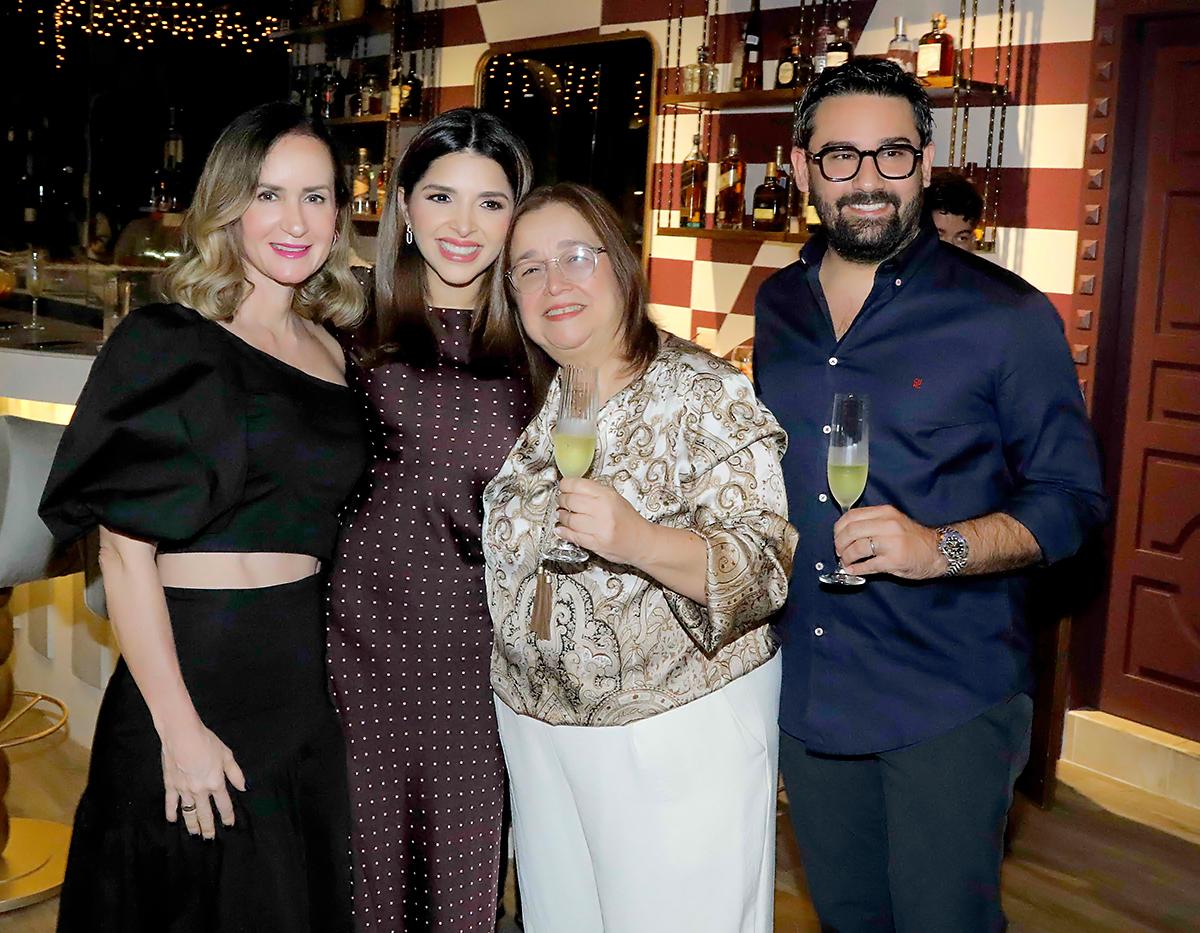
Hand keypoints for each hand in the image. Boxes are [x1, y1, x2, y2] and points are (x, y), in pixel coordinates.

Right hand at [161, 720, 246, 839]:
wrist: (182, 735)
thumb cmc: (207, 742)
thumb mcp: (227, 755)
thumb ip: (235, 773)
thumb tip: (245, 788)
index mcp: (216, 783)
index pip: (224, 804)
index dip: (227, 817)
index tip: (229, 826)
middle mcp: (200, 790)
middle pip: (206, 814)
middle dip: (209, 828)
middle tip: (210, 839)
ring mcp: (184, 790)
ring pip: (189, 812)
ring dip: (192, 826)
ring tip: (195, 835)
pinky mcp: (170, 785)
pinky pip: (171, 803)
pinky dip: (171, 813)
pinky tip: (172, 821)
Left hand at [555, 478, 652, 566]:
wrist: (641, 541)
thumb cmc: (629, 520)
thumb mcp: (615, 498)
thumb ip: (595, 492)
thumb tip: (572, 488)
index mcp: (608, 495)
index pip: (578, 484)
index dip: (565, 485)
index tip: (562, 486)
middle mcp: (603, 510)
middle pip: (570, 501)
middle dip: (562, 500)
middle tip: (561, 500)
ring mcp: (599, 528)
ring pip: (569, 519)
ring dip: (561, 516)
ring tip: (562, 514)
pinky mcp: (596, 543)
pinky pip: (573, 536)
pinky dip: (563, 531)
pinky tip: (561, 528)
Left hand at [833, 505, 947, 579]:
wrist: (939, 551)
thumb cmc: (913, 538)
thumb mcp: (893, 521)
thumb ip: (872, 524)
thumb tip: (845, 534)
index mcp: (885, 513)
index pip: (851, 516)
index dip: (839, 529)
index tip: (837, 537)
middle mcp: (888, 525)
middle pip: (851, 532)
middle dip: (840, 544)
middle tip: (839, 552)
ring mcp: (891, 542)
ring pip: (857, 548)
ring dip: (847, 557)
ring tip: (846, 561)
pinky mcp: (894, 560)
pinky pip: (868, 565)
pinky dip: (856, 569)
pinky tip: (853, 570)